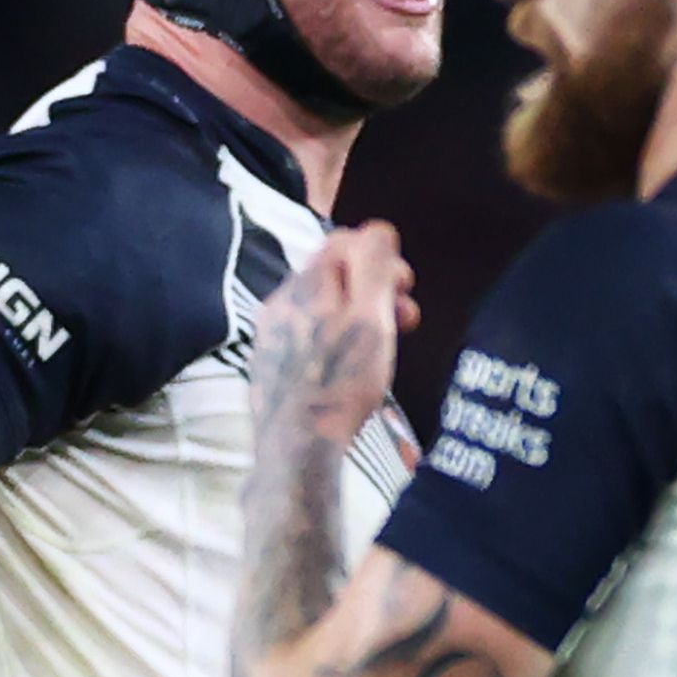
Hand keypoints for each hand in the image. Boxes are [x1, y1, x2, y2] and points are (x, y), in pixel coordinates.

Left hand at [251, 222, 417, 442]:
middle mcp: (279, 302)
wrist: (296, 447)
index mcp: (305, 283)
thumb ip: (374, 266)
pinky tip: (350, 369)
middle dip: (376, 289)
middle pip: (334, 276)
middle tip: (406, 319)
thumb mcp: (370, 317)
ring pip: (322, 308)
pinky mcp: (269, 366)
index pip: (344, 241)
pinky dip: (335, 341)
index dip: (383, 257)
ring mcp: (270, 335)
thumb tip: (377, 229)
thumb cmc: (340, 382)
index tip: (407, 288)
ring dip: (358, 316)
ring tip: (383, 346)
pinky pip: (308, 337)